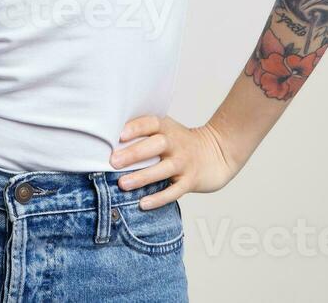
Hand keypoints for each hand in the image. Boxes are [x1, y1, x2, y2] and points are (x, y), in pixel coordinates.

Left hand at [110, 114, 242, 208]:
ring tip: (123, 184)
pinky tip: (143, 203)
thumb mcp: (167, 130)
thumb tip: (109, 138)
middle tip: (113, 161)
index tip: (119, 135)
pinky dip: (159, 198)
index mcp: (167, 128)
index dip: (136, 128)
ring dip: (143, 177)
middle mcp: (177, 144)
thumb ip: (145, 133)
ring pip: (164, 169)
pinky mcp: (191, 181)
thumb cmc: (181, 143)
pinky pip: (174, 191)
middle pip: (156, 145)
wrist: (218, 153)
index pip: (151, 123)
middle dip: (134, 153)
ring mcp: (185, 163)